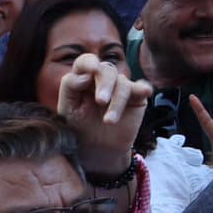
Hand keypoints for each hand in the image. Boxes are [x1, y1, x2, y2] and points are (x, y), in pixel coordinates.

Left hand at [54, 52, 150, 176]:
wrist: (98, 150)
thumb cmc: (79, 128)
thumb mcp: (67, 109)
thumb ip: (70, 87)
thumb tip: (86, 75)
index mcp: (84, 79)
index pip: (86, 62)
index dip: (89, 63)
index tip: (90, 71)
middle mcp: (103, 80)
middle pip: (107, 70)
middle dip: (104, 84)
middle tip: (100, 102)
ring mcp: (121, 88)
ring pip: (123, 83)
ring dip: (117, 102)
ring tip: (109, 121)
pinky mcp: (137, 98)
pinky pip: (142, 88)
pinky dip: (143, 88)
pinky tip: (145, 92)